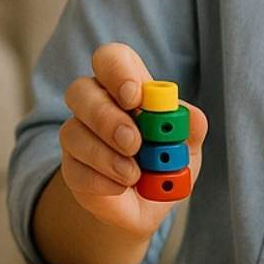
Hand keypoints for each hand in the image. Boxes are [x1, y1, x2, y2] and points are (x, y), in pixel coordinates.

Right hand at [56, 42, 208, 239]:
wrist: (149, 205)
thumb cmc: (166, 162)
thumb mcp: (187, 146)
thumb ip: (190, 129)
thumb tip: (193, 118)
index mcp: (126, 86)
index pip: (110, 59)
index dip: (118, 72)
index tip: (135, 97)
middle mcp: (95, 104)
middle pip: (81, 90)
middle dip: (107, 117)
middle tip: (133, 143)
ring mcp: (78, 135)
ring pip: (73, 132)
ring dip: (105, 156)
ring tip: (134, 175)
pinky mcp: (71, 168)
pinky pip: (73, 169)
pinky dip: (100, 181)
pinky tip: (120, 187)